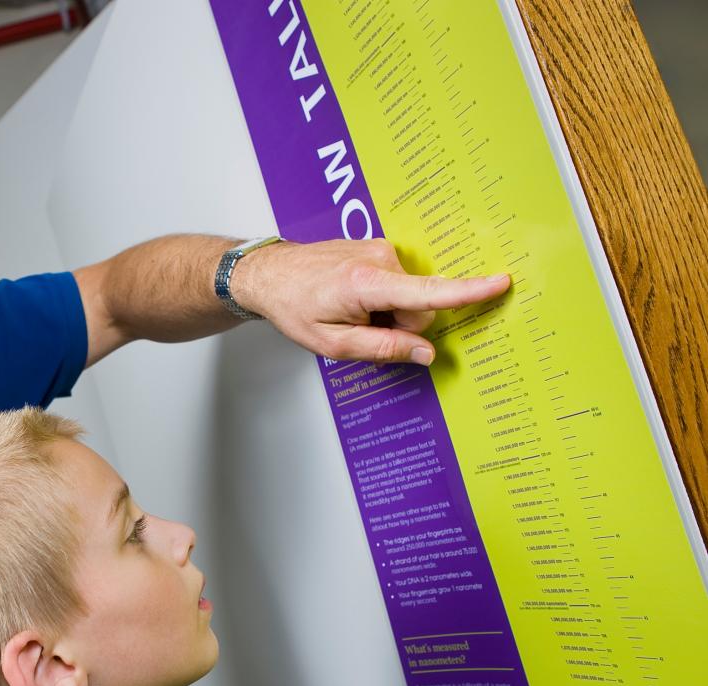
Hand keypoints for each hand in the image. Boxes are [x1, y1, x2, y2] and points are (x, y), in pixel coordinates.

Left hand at [235, 238, 510, 364]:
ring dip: (388, 311)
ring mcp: (380, 249)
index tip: (501, 282)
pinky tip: (354, 299)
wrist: (268, 272)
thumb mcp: (333, 343)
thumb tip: (427, 353)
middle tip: (359, 326)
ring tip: (351, 310)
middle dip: (400, 324)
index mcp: (368, 283)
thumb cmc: (294, 307)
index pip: (429, 292)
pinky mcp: (378, 248)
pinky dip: (382, 297)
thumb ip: (384, 348)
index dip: (468, 292)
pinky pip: (398, 283)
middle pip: (420, 306)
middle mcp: (380, 259)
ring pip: (409, 296)